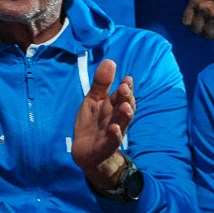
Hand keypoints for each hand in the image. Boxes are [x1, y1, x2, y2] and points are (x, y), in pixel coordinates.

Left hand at [73, 58, 135, 193]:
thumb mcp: (93, 100)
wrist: (85, 152)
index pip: (122, 96)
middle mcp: (116, 119)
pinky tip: (115, 129)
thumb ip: (101, 83)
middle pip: (124, 108)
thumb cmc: (92, 123)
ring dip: (124, 115)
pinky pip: (111, 141)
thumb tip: (110, 61)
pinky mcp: (104, 147)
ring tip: (125, 106)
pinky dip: (114, 136)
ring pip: (121, 124)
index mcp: (112, 107)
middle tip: (125, 88)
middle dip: (125, 98)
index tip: (127, 78)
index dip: (125, 88)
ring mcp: (112, 134)